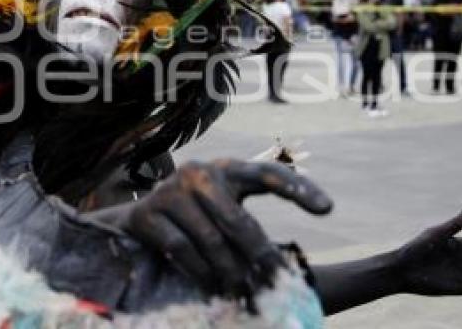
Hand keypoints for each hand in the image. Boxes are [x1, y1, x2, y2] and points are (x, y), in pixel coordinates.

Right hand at [92, 159, 331, 298]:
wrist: (134, 223)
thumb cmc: (192, 223)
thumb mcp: (222, 217)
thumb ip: (247, 232)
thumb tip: (277, 271)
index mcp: (226, 169)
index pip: (267, 173)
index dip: (298, 188)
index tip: (327, 209)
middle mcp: (199, 172)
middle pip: (239, 219)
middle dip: (261, 257)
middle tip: (278, 283)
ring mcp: (170, 189)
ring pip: (211, 240)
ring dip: (230, 272)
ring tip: (242, 292)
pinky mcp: (147, 212)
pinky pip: (181, 249)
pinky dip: (199, 272)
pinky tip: (212, 286)